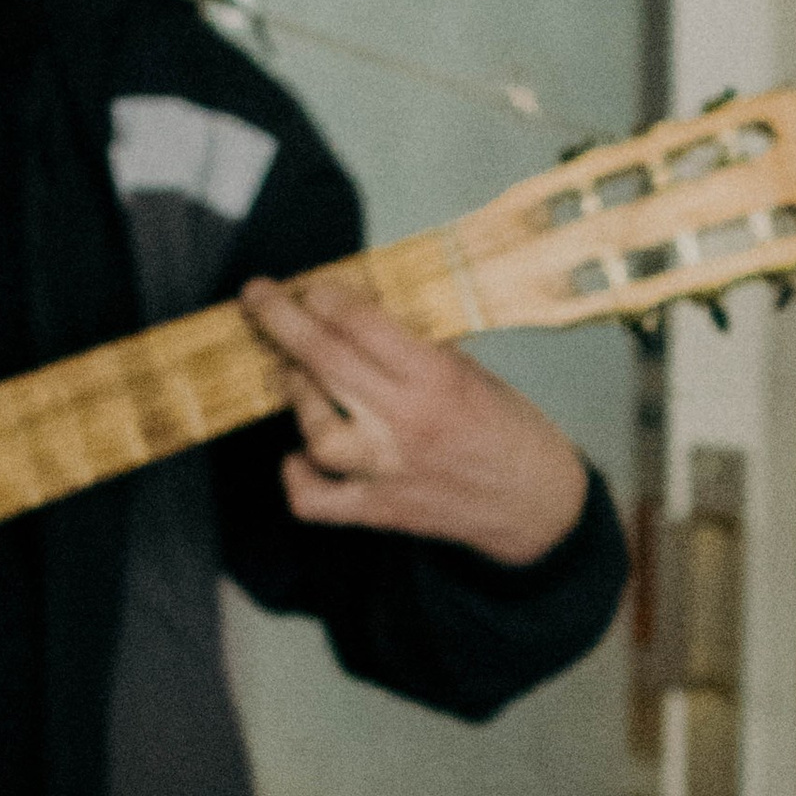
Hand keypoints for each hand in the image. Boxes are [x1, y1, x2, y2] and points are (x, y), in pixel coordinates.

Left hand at [241, 274, 588, 564]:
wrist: (536, 507)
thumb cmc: (510, 433)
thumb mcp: (475, 374)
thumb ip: (418, 350)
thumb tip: (361, 317)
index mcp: (438, 380)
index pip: (363, 325)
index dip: (326, 297)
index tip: (309, 285)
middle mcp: (407, 424)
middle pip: (326, 363)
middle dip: (282, 322)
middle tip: (258, 298)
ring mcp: (388, 471)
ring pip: (315, 431)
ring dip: (296, 396)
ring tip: (293, 376)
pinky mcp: (378, 510)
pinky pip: (316, 501)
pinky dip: (297, 477)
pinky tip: (297, 455)